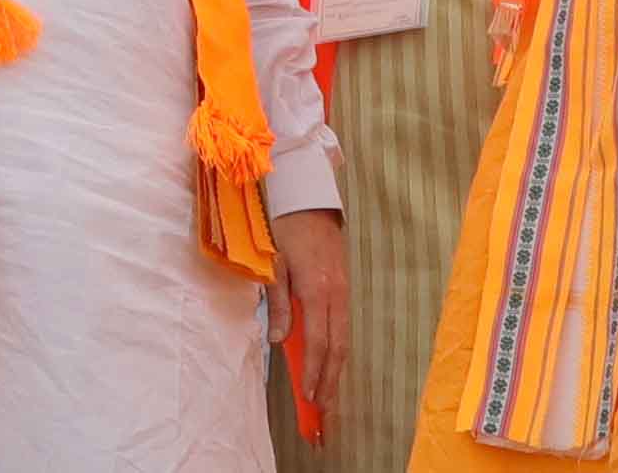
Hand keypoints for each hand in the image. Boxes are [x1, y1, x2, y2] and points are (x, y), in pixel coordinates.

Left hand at [273, 208, 349, 419]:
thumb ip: (278, 303)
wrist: (308, 200)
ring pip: (344, 341)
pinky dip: (338, 353)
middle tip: (324, 416)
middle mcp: (336, 295)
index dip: (315, 373)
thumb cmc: (283, 230)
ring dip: (337, 373)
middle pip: (338, 349)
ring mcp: (343, 292)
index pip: (319, 342)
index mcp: (317, 290)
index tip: (310, 400)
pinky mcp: (343, 289)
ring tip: (329, 401)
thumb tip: (280, 341)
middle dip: (331, 384)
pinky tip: (331, 367)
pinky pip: (343, 328)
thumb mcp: (273, 264)